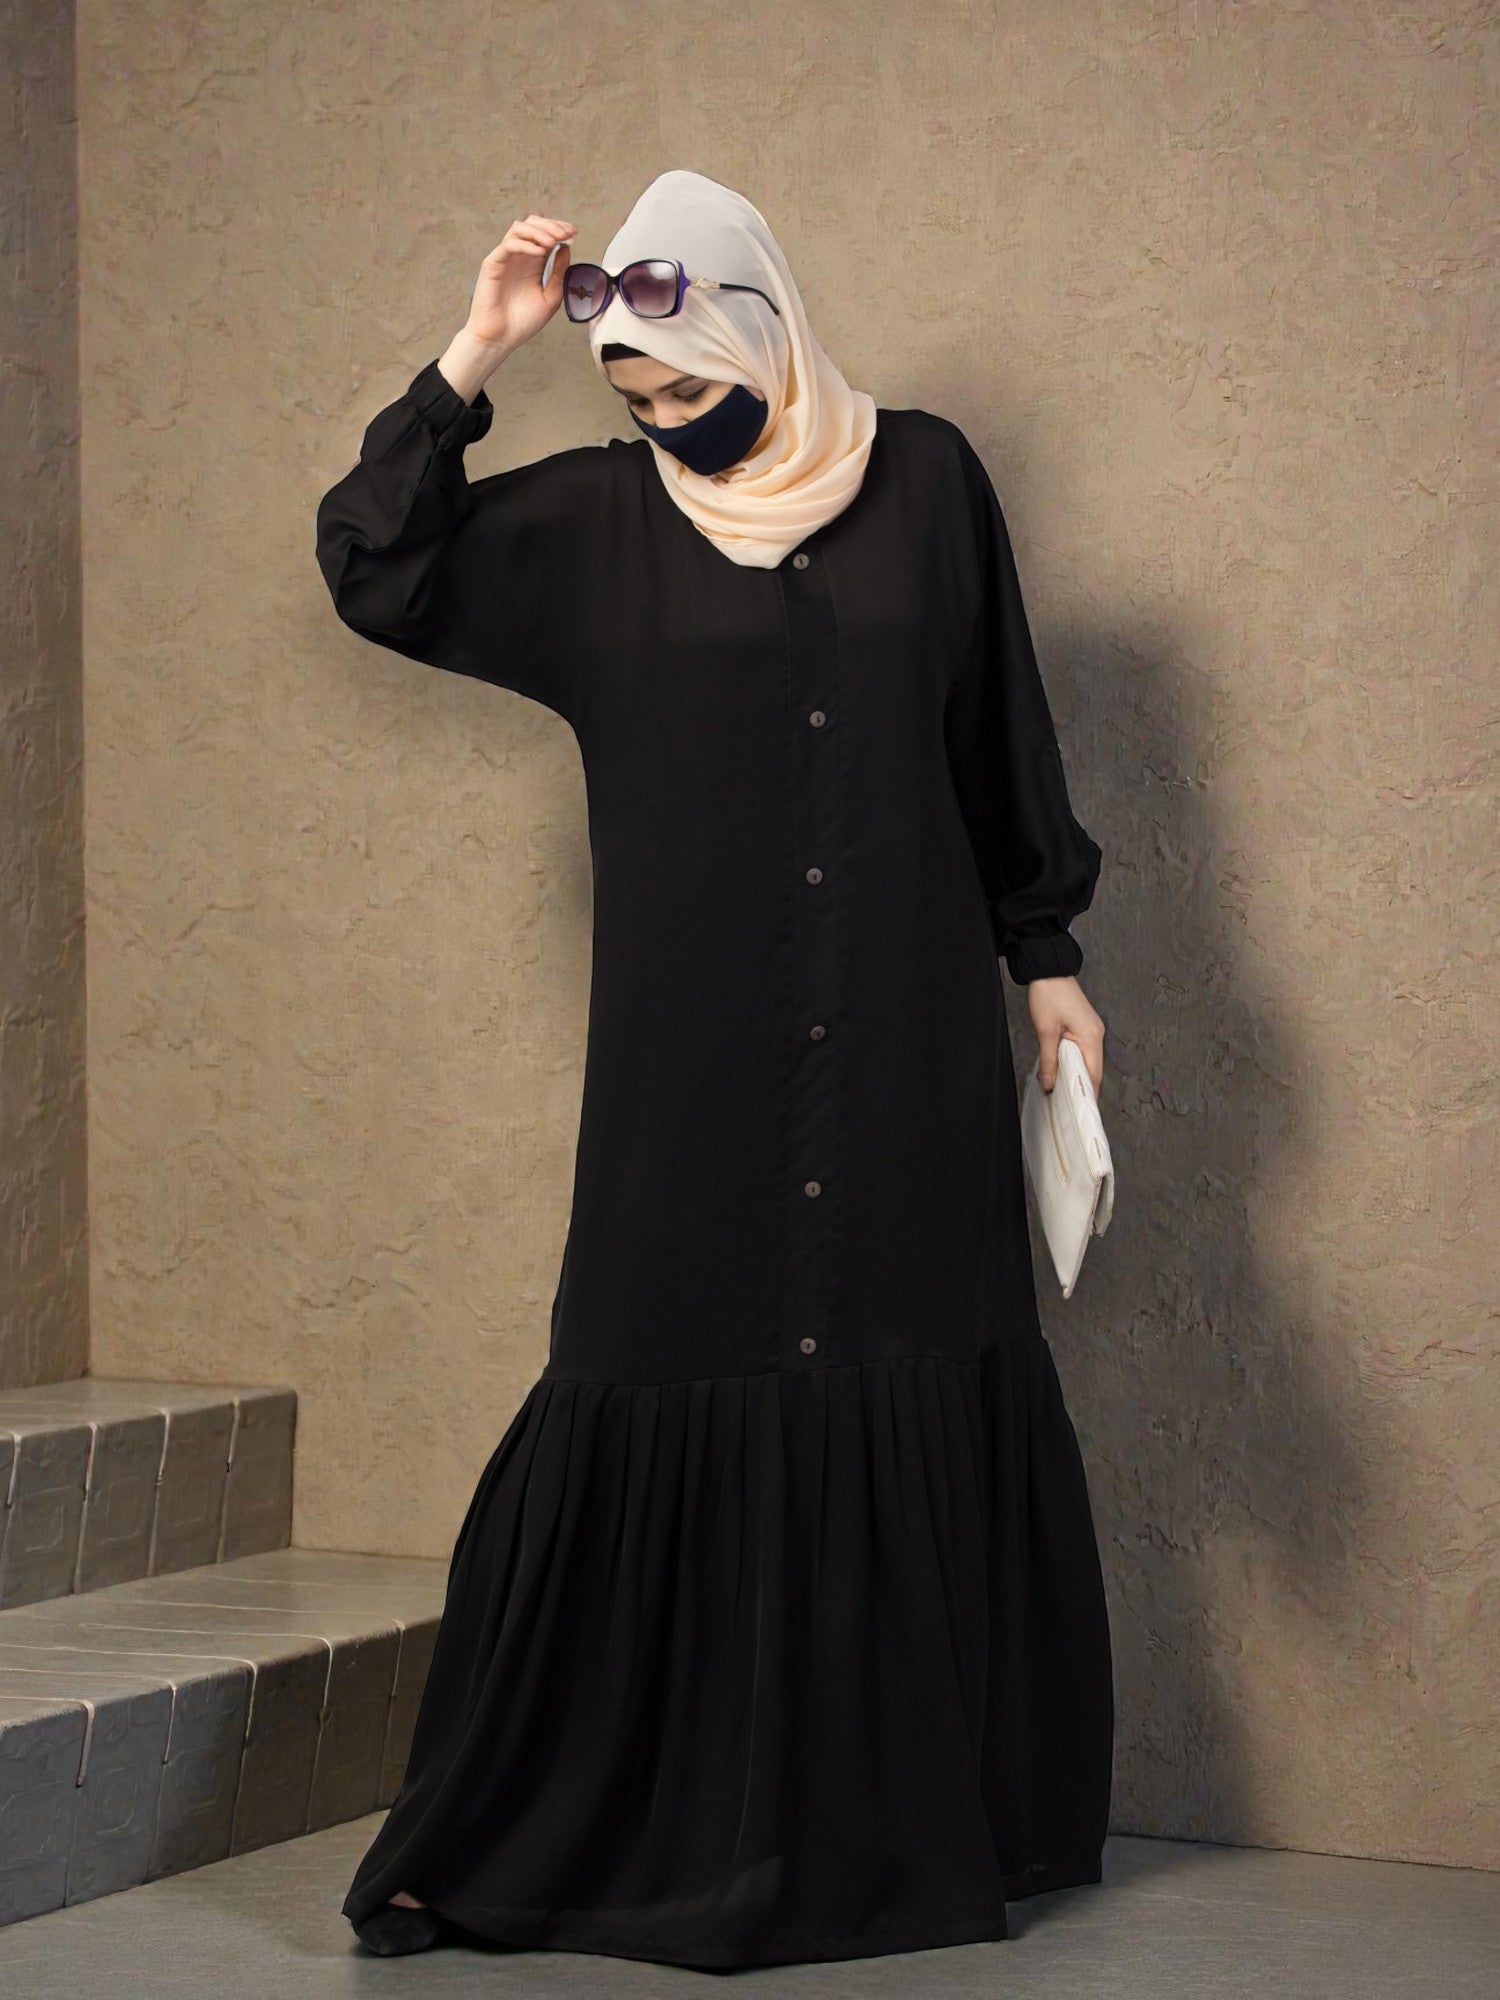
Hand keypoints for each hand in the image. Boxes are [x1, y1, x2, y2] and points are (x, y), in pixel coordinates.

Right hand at [464, 213, 576, 356]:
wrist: (500, 339)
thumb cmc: (522, 322)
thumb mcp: (550, 298)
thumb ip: (558, 273)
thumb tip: (566, 247)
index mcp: (533, 263)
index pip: (545, 235)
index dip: (559, 229)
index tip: (574, 233)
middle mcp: (519, 257)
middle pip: (532, 224)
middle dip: (551, 225)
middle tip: (566, 233)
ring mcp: (505, 259)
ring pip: (519, 228)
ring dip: (539, 231)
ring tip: (554, 241)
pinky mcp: (493, 264)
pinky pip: (509, 245)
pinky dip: (526, 244)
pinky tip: (540, 252)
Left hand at [1024, 974, 1105, 1095]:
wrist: (1049, 971)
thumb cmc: (1049, 995)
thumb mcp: (1045, 1032)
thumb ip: (1049, 1061)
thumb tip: (1050, 1085)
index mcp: (1091, 1037)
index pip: (1094, 1075)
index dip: (1087, 1094)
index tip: (1078, 1111)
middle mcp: (1097, 1035)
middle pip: (1093, 1070)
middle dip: (1081, 1087)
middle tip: (1067, 1105)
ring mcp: (1093, 1030)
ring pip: (1088, 1061)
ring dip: (1077, 1074)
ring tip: (1063, 1091)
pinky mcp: (1086, 1027)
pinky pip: (1084, 1051)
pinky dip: (1075, 1062)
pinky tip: (1063, 1070)